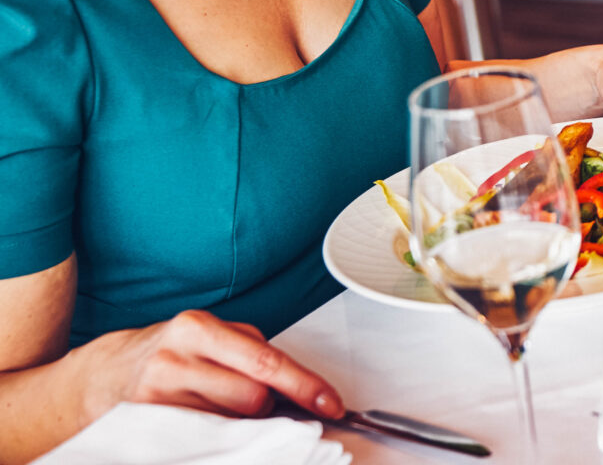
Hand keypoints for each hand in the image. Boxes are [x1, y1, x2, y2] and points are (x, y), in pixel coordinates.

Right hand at [78, 310, 341, 421]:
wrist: (104, 376)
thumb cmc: (172, 354)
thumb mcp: (210, 337)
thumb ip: (252, 353)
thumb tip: (301, 387)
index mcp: (198, 328)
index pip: (266, 362)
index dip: (305, 386)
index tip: (331, 404)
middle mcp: (175, 358)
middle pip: (253, 398)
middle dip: (262, 405)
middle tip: (241, 398)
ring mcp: (157, 396)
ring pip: (231, 423)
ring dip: (236, 421)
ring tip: (213, 406)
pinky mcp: (147, 426)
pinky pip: (205, 440)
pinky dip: (215, 436)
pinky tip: (203, 424)